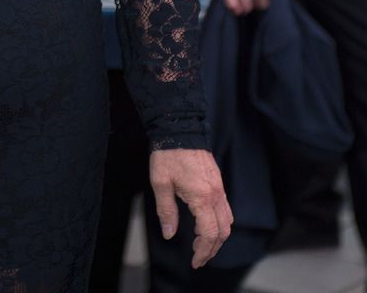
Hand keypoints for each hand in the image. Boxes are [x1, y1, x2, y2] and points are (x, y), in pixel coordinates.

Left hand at [150, 148, 232, 268]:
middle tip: (199, 259)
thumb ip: (166, 211)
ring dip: (218, 237)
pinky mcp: (218, 182)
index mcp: (201, 196)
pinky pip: (226, 208)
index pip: (209, 233)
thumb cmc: (168, 154)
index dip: (203, 251)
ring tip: (203, 246)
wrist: (180, 128)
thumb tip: (170, 233)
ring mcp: (219, 187)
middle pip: (223, 231)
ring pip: (228, 221)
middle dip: (212, 249)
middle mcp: (215, 194)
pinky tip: (208, 225)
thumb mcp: (160, 183)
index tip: (195, 261)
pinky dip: (220, 223)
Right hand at [211, 0, 269, 15]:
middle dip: (252, 4)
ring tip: (240, 5)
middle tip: (247, 1)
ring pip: (244, 6)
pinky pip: (231, 4)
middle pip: (255, 4)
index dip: (260, 1)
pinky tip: (234, 6)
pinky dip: (234, 7)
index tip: (256, 0)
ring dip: (243, 8)